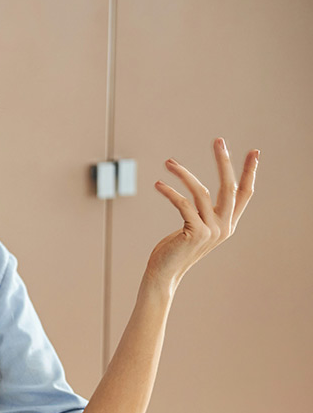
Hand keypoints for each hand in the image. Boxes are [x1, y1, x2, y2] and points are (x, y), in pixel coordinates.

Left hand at [148, 138, 258, 288]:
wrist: (164, 273)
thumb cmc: (175, 249)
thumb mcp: (195, 228)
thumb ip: (203, 213)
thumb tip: (199, 193)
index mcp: (228, 224)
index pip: (244, 193)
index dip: (250, 172)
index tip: (254, 152)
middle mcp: (224, 227)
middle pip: (229, 187)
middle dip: (224, 161)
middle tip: (219, 140)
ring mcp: (211, 230)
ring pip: (201, 192)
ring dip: (183, 174)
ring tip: (169, 162)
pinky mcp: (195, 232)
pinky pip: (183, 204)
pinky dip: (169, 192)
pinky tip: (158, 185)